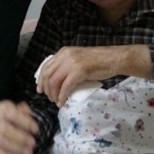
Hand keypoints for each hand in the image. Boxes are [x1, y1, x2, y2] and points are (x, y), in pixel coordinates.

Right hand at [0, 100, 38, 153]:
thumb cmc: (12, 116)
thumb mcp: (20, 109)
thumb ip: (25, 111)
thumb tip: (30, 114)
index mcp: (2, 108)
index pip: (13, 114)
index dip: (25, 122)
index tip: (36, 130)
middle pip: (5, 130)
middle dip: (20, 138)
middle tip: (33, 144)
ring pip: (0, 142)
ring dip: (15, 149)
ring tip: (28, 153)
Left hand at [36, 45, 152, 106]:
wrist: (113, 59)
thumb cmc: (98, 61)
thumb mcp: (78, 59)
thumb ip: (67, 65)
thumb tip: (57, 80)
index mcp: (63, 52)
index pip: (46, 66)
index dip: (41, 80)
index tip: (40, 90)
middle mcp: (65, 55)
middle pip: (48, 75)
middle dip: (46, 89)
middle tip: (50, 98)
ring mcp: (72, 63)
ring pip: (54, 82)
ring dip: (54, 94)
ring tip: (57, 101)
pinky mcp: (79, 71)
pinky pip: (65, 87)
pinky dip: (62, 96)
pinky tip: (62, 102)